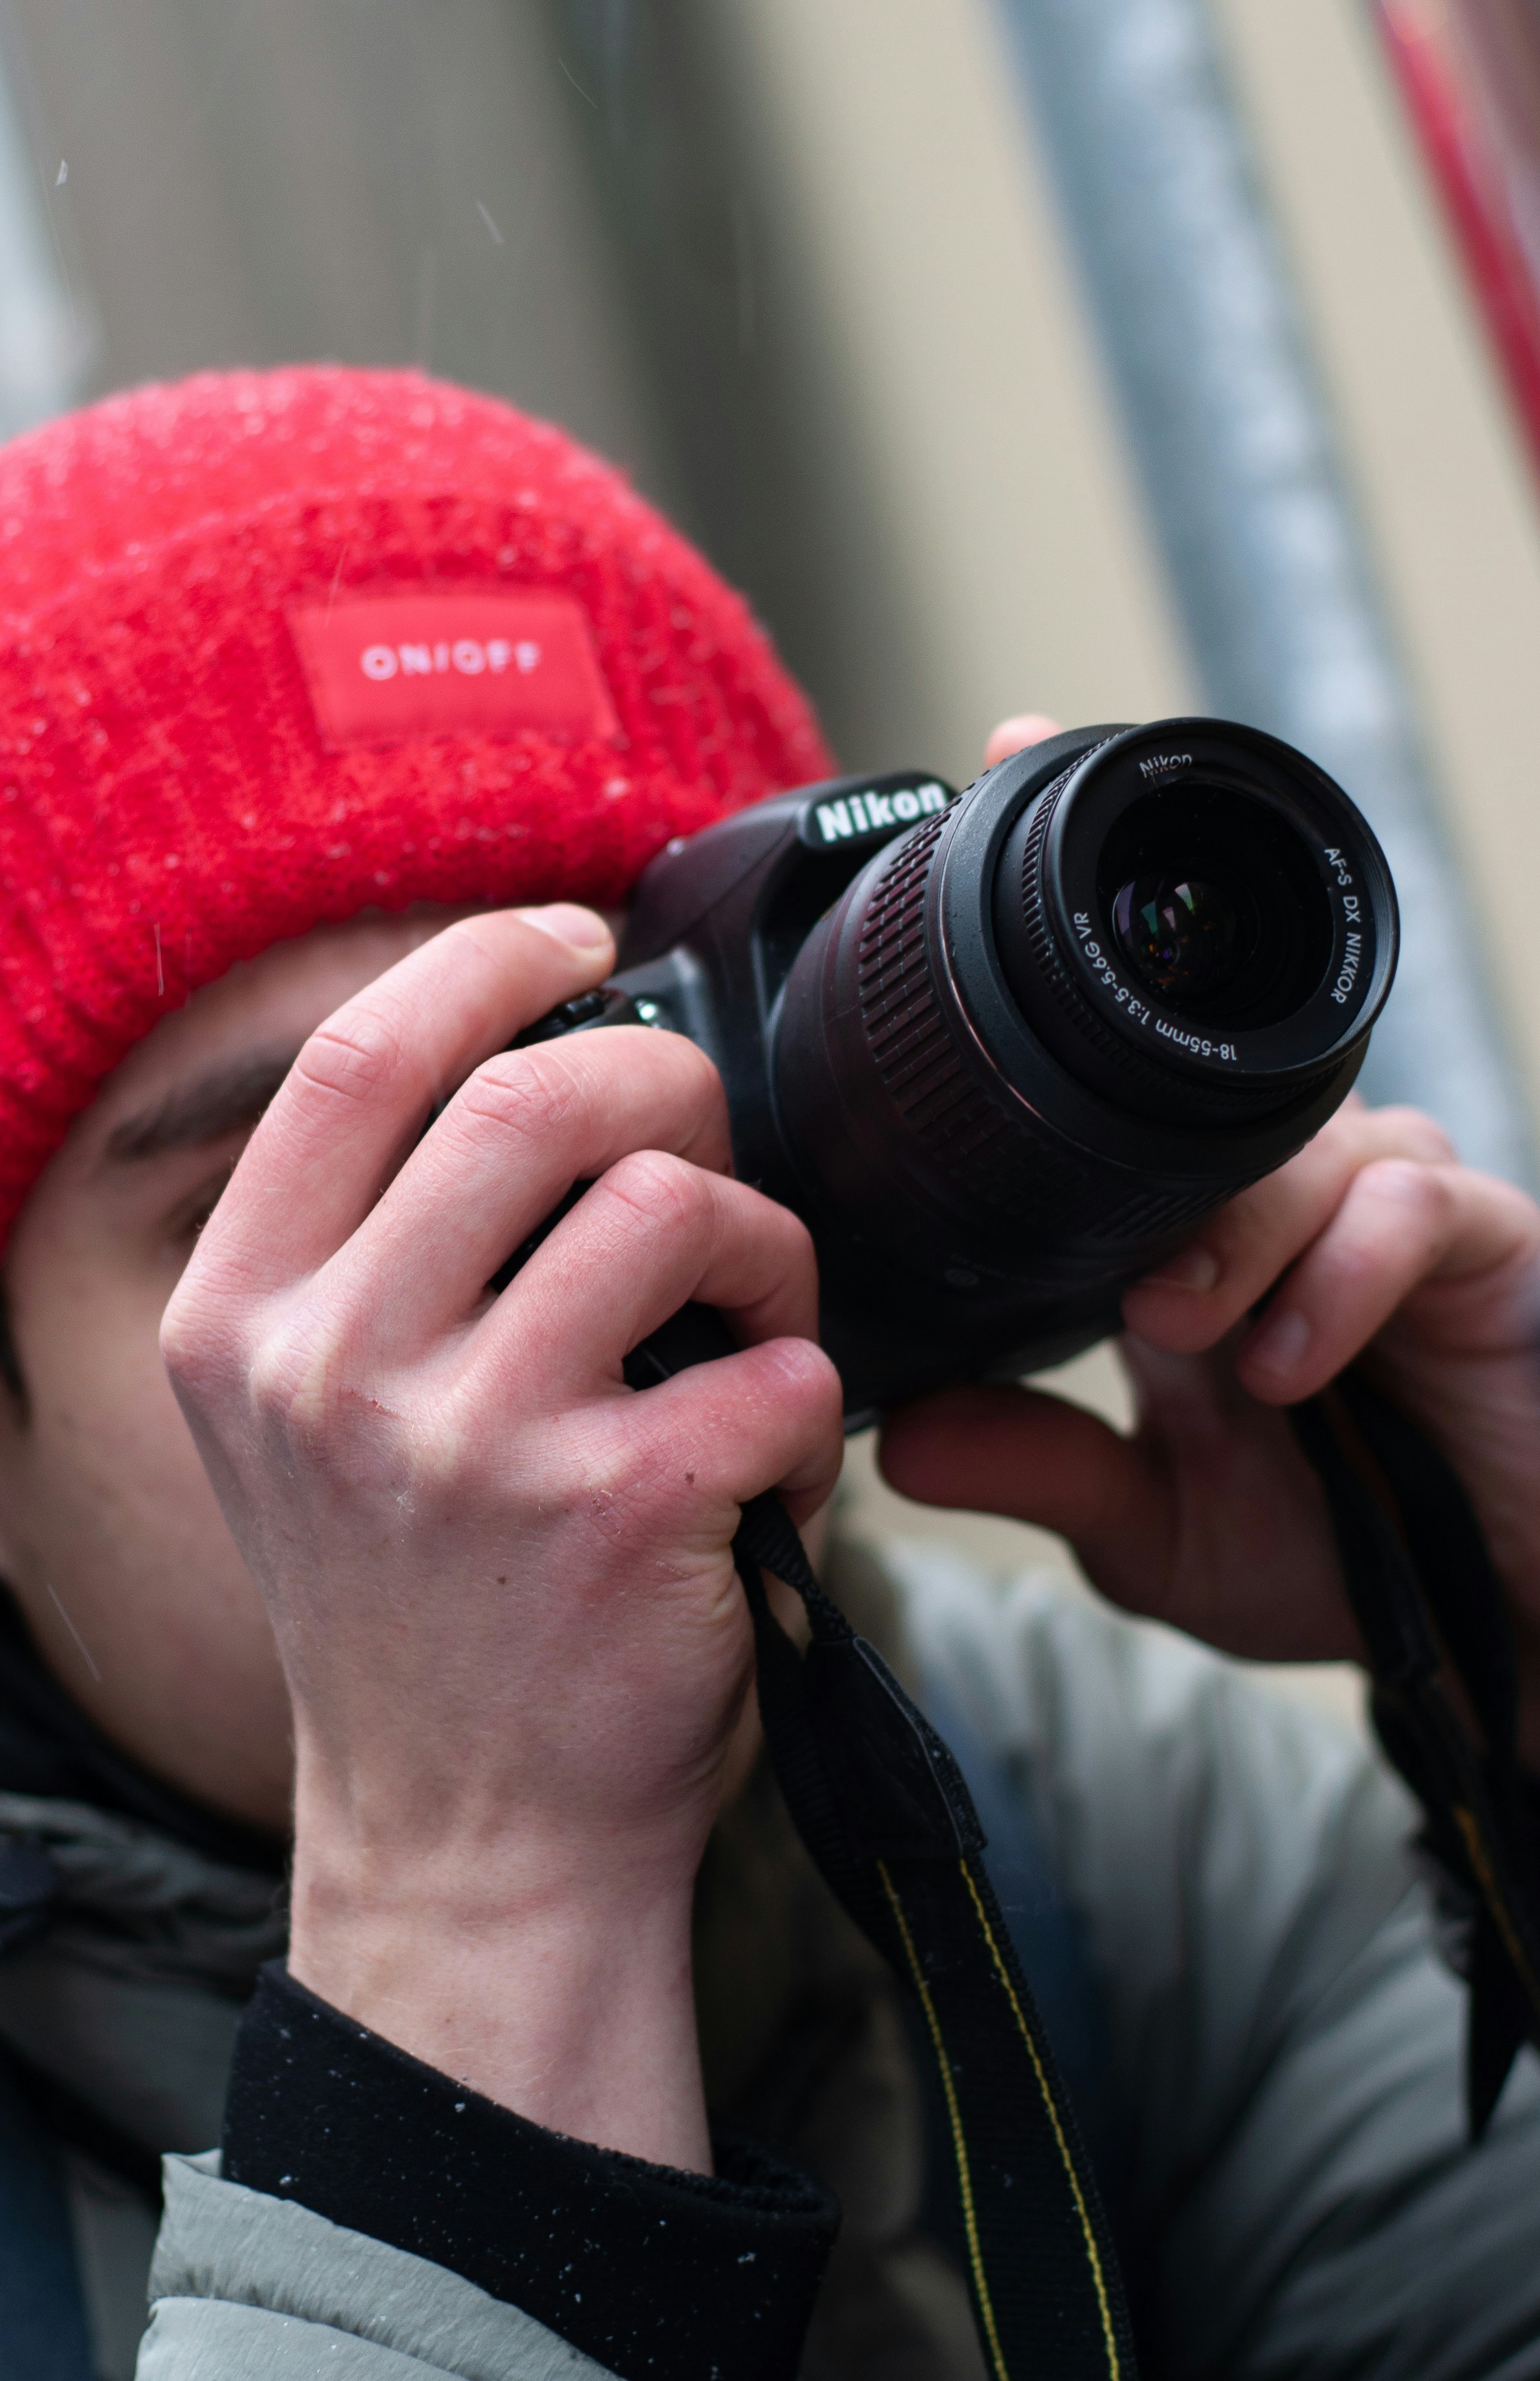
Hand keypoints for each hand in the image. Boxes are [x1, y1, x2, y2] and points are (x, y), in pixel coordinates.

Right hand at [161, 906, 840, 2166]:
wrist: (467, 1846)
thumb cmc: (415, 1607)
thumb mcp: (305, 1419)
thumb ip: (369, 1245)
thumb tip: (525, 1038)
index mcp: (240, 1319)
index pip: (355, 1058)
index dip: (483, 959)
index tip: (573, 944)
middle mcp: (331, 1368)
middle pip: (535, 1091)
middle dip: (663, 1083)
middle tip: (699, 1143)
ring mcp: (471, 1443)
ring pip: (676, 1203)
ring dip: (761, 1240)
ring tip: (754, 1313)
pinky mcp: (618, 1516)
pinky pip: (781, 1364)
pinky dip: (810, 1393)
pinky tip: (771, 1455)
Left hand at [879, 718, 1539, 1759]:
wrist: (1505, 1610)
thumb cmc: (1345, 1541)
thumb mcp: (1156, 1523)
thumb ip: (1041, 1464)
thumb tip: (900, 1433)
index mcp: (1195, 1218)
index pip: (1125, 1058)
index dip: (1072, 916)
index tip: (999, 770)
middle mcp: (1290, 1179)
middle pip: (1204, 1085)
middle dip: (1146, 1117)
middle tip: (1114, 1284)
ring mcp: (1393, 1188)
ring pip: (1296, 1137)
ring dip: (1230, 1235)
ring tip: (1187, 1341)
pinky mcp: (1486, 1229)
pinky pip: (1406, 1200)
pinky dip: (1334, 1278)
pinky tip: (1289, 1364)